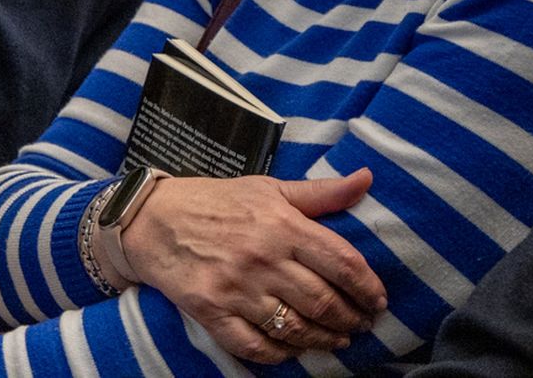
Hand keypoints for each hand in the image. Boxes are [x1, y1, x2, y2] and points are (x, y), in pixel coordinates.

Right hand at [121, 169, 385, 364]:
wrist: (153, 219)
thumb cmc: (219, 201)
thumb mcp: (271, 188)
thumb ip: (321, 192)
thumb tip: (367, 178)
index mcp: (283, 225)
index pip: (340, 261)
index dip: (366, 286)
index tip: (379, 299)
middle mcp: (264, 258)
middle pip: (321, 300)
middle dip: (349, 318)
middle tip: (363, 325)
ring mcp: (237, 288)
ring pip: (294, 327)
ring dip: (323, 339)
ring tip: (339, 340)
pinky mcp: (211, 312)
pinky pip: (254, 345)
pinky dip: (280, 354)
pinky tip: (294, 352)